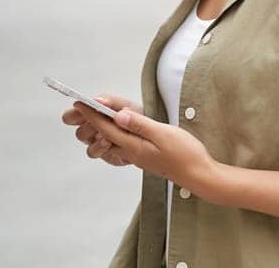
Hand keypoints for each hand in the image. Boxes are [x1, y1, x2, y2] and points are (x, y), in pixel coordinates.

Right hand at [62, 95, 136, 166]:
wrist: (151, 130)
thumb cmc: (135, 115)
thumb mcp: (125, 104)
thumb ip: (111, 102)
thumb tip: (97, 100)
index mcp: (92, 117)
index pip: (72, 117)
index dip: (72, 115)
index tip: (79, 109)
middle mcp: (93, 132)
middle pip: (79, 133)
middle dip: (88, 127)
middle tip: (95, 121)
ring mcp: (100, 145)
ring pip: (88, 146)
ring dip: (96, 140)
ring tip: (105, 135)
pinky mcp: (109, 155)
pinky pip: (99, 154)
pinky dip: (102, 148)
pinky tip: (109, 142)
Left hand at [73, 102, 220, 190]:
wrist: (199, 175)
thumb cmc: (185, 154)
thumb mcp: (164, 134)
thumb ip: (140, 125)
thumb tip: (118, 116)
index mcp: (134, 147)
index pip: (107, 129)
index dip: (92, 115)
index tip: (79, 103)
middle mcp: (131, 153)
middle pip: (104, 137)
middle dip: (92, 122)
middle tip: (84, 106)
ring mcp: (137, 157)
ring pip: (112, 143)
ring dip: (102, 129)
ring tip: (99, 114)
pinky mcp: (143, 157)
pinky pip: (121, 146)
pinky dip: (114, 136)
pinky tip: (119, 129)